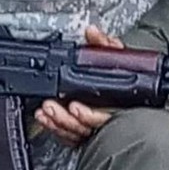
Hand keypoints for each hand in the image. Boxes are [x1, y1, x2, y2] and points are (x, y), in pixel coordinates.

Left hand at [35, 24, 123, 146]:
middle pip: (87, 128)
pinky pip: (71, 137)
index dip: (90, 115)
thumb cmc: (121, 69)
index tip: (74, 107)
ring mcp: (97, 127)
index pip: (107, 117)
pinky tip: (45, 120)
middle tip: (50, 106)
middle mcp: (109, 118)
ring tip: (44, 112)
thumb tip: (92, 32)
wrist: (124, 84)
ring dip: (58, 124)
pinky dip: (56, 129)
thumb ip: (104, 44)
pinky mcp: (86, 132)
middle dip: (66, 120)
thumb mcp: (114, 54)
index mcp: (120, 103)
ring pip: (77, 134)